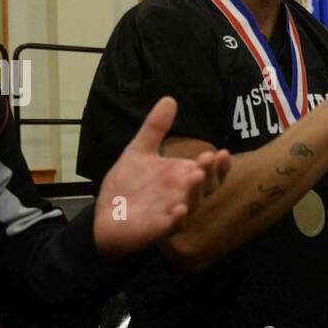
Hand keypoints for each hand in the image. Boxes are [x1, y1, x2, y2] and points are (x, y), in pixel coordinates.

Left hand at [92, 97, 227, 260]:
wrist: (105, 213)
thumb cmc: (127, 186)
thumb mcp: (140, 151)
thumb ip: (155, 128)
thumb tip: (170, 98)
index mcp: (183, 178)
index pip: (210, 172)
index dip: (220, 165)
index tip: (223, 152)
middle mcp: (183, 196)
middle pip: (207, 188)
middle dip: (210, 174)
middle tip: (207, 158)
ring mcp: (171, 213)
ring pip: (191, 205)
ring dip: (196, 192)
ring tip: (196, 175)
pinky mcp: (156, 229)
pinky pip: (170, 226)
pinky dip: (176, 220)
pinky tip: (178, 210)